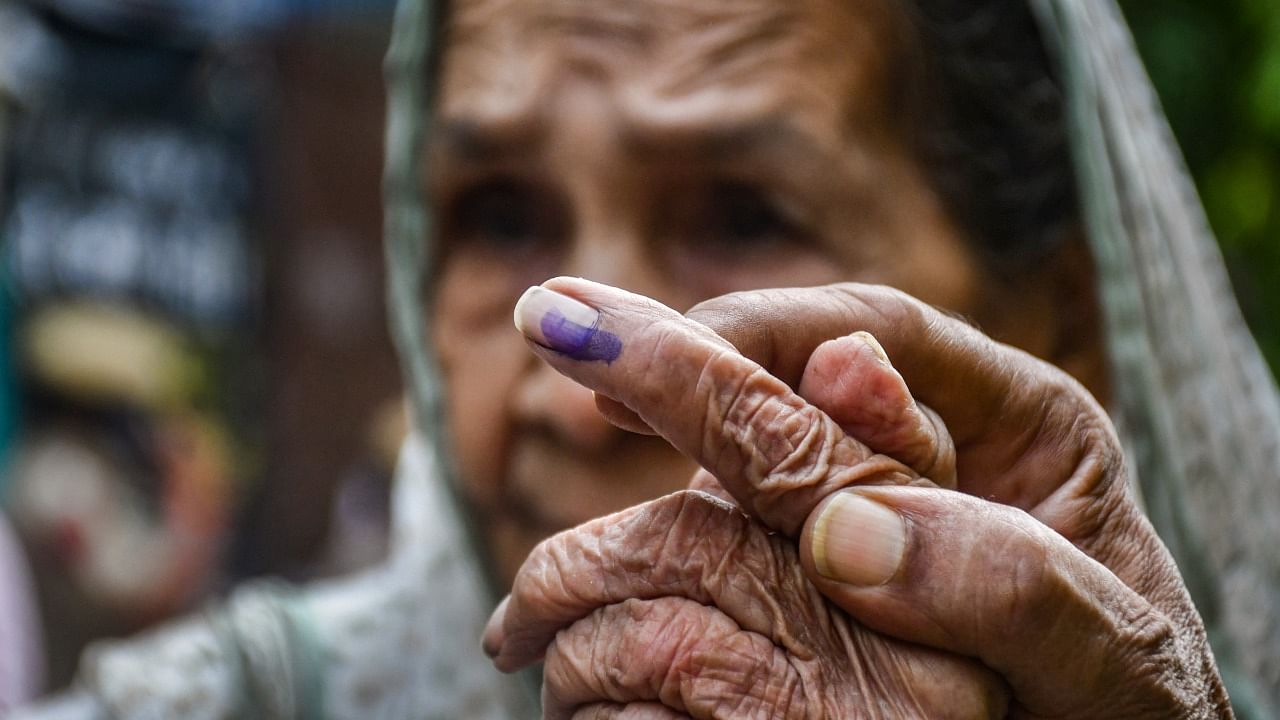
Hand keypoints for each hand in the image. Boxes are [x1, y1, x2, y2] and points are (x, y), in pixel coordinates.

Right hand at [488, 278, 1230, 718]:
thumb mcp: (1112, 660)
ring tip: (590, 420)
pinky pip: (738, 542)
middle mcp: (930, 455)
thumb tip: (844, 531)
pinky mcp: (822, 581)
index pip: (882, 332)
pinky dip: (675, 543)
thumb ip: (1011, 582)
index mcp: (1023, 428)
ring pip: (748, 463)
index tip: (682, 349)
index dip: (770, 329)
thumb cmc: (1135, 717)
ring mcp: (867, 514)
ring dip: (665, 448)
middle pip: (791, 381)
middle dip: (683, 361)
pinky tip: (613, 547)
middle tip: (567, 331)